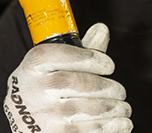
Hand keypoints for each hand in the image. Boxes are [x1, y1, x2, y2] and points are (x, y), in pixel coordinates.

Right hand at [3, 23, 132, 132]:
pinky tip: (123, 123)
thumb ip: (81, 50)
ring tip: (124, 108)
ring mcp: (40, 115)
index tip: (110, 65)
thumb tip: (102, 28)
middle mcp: (32, 90)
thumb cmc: (48, 89)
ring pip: (85, 109)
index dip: (89, 58)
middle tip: (121, 91)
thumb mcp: (57, 66)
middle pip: (76, 83)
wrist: (26, 124)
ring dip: (113, 109)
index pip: (59, 55)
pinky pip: (87, 131)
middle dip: (107, 87)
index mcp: (32, 66)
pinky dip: (111, 127)